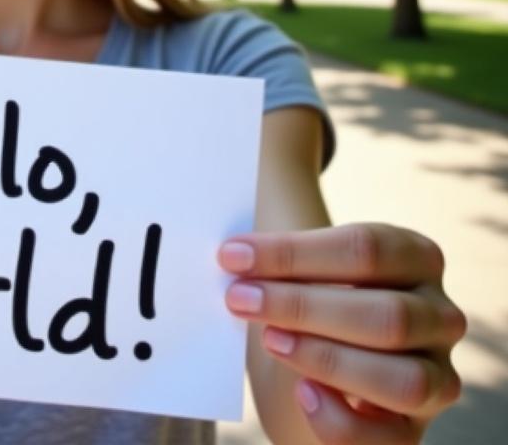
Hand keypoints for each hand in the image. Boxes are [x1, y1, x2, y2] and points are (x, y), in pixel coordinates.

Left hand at [219, 223, 465, 443]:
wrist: (313, 372)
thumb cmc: (306, 303)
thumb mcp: (302, 270)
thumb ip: (280, 260)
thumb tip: (232, 255)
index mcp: (415, 256)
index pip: (365, 247)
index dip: (294, 252)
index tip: (232, 256)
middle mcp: (439, 315)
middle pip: (387, 313)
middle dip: (302, 306)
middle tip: (239, 298)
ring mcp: (438, 376)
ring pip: (403, 379)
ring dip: (326, 358)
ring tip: (270, 339)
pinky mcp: (416, 430)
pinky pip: (393, 439)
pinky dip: (342, 420)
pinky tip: (303, 393)